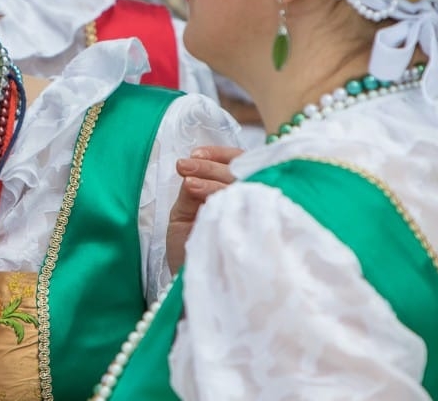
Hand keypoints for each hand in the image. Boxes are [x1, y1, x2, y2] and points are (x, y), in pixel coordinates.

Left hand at [165, 146, 241, 274]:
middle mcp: (250, 204)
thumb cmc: (189, 249)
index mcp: (236, 195)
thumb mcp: (185, 214)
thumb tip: (191, 173)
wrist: (187, 284)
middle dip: (210, 166)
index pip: (240, 164)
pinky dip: (213, 192)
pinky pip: (237, 205)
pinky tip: (194, 189)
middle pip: (240, 174)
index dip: (221, 155)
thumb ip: (192, 192)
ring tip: (186, 177)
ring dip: (209, 176)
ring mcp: (252, 218)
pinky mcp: (250, 233)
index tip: (196, 154)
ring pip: (239, 185)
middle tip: (185, 165)